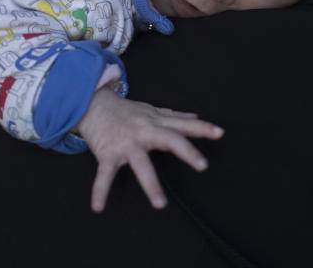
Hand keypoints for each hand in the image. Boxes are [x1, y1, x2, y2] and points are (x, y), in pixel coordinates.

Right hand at [74, 88, 223, 211]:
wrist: (93, 104)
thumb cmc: (126, 111)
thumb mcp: (151, 111)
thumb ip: (174, 116)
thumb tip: (196, 116)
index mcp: (157, 123)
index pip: (184, 124)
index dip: (202, 128)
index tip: (220, 133)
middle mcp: (145, 132)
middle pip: (169, 140)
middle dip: (186, 151)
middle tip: (203, 165)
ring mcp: (127, 143)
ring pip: (142, 164)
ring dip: (150, 184)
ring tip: (160, 205)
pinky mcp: (108, 153)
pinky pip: (105, 174)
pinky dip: (100, 190)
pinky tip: (99, 207)